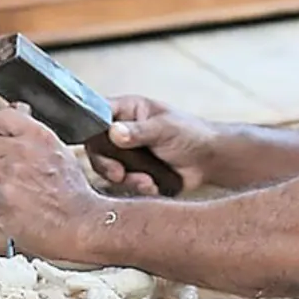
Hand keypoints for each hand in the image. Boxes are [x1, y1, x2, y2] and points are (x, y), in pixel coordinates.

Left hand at [0, 105, 106, 262]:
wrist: (84, 226)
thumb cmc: (75, 196)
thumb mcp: (60, 152)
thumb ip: (35, 135)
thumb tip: (18, 110)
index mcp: (39, 135)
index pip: (2, 116)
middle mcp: (22, 150)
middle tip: (1, 177)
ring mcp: (10, 174)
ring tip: (5, 196)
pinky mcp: (1, 199)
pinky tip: (6, 213)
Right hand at [86, 96, 217, 195]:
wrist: (209, 159)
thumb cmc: (190, 133)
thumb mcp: (165, 128)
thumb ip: (139, 131)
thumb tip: (113, 132)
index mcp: (126, 110)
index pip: (96, 114)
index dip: (90, 127)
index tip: (96, 143)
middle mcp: (121, 131)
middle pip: (96, 147)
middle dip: (105, 164)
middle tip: (119, 174)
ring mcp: (125, 154)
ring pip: (107, 169)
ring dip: (125, 179)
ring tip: (146, 182)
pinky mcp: (133, 174)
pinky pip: (123, 184)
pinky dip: (136, 187)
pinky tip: (153, 186)